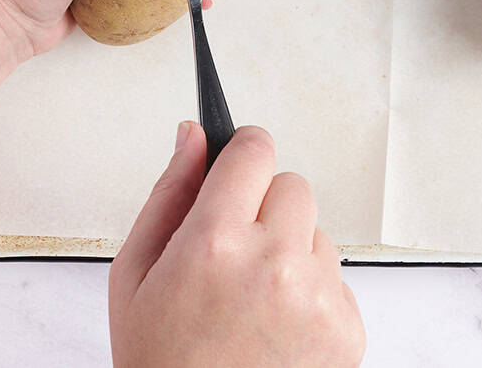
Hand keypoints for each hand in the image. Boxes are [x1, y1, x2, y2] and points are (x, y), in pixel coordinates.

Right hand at [109, 125, 365, 367]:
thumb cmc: (161, 362)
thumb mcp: (135, 276)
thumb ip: (168, 194)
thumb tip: (193, 135)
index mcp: (215, 243)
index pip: (254, 151)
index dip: (242, 154)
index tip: (236, 166)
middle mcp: (274, 264)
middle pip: (292, 185)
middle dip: (265, 207)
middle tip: (234, 254)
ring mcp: (317, 297)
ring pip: (316, 234)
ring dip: (290, 253)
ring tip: (251, 302)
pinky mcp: (347, 327)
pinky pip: (336, 280)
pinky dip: (311, 295)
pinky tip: (275, 326)